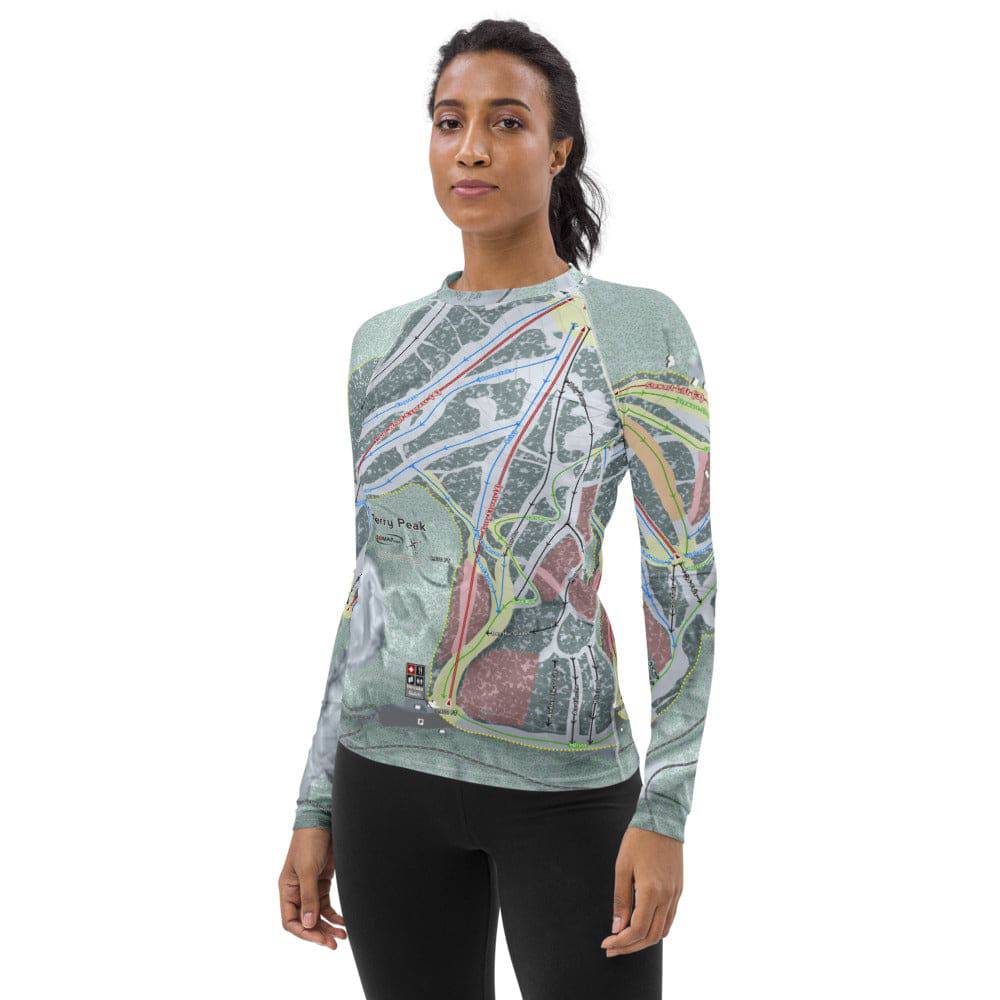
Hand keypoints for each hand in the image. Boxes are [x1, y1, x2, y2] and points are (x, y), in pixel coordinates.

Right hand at [278, 827, 347, 949]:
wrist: (323, 820)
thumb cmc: (309, 842)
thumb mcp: (308, 871)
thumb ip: (308, 897)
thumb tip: (308, 924)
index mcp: (286, 889)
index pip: (290, 921)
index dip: (304, 933)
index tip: (320, 938)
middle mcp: (297, 891)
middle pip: (305, 920)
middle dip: (319, 933)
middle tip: (334, 943)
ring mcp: (310, 887)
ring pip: (317, 914)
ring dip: (328, 926)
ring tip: (342, 935)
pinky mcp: (322, 881)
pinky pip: (326, 904)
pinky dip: (334, 914)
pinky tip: (343, 921)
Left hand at [601, 827, 682, 956]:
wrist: (662, 819)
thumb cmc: (638, 840)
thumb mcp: (622, 867)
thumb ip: (621, 900)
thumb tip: (617, 928)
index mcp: (651, 891)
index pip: (637, 930)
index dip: (621, 942)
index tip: (606, 943)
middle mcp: (667, 897)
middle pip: (650, 936)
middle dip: (630, 947)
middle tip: (611, 948)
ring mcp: (676, 894)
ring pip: (662, 931)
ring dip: (643, 941)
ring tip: (624, 941)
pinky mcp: (679, 889)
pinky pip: (669, 919)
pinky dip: (656, 929)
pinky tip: (642, 927)